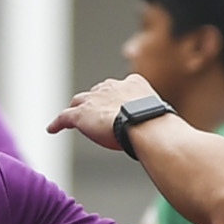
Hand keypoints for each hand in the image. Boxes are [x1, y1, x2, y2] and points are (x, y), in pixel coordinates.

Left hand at [50, 74, 166, 152]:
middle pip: (98, 92)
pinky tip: (52, 129)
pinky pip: (65, 117)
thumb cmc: (158, 126)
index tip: (117, 106)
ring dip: (76, 109)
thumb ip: (158, 123)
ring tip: (72, 117)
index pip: (120, 88)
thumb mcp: (160, 118)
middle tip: (96, 113)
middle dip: (96, 101)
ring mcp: (95, 99)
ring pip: (80, 102)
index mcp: (133, 83)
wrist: (143, 124)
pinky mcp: (81, 114)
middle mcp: (112, 87)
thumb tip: (171, 139)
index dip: (117, 98)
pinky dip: (57, 123)